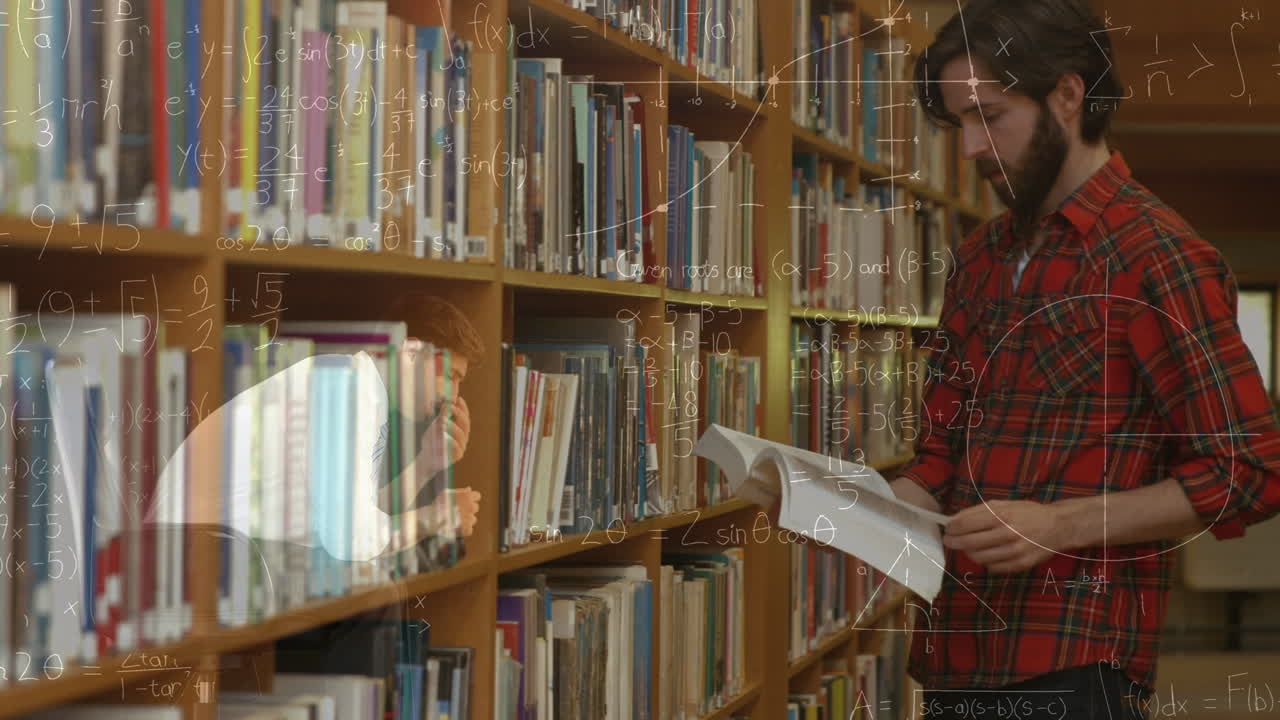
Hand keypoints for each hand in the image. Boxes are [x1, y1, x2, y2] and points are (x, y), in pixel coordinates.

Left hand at [420, 395, 470, 473]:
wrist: (427, 458)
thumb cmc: (431, 440)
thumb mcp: (433, 424)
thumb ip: (439, 412)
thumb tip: (441, 396)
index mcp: (461, 429)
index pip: (465, 416)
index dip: (463, 407)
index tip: (458, 399)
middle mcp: (463, 437)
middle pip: (465, 424)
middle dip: (458, 413)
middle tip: (449, 407)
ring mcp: (462, 447)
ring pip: (461, 434)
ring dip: (452, 426)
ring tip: (442, 421)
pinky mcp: (457, 456)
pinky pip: (456, 447)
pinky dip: (450, 440)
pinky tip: (444, 436)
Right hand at [434, 485, 481, 537]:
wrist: (429, 519)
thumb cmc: (436, 505)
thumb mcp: (446, 494)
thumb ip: (460, 492)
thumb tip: (469, 489)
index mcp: (467, 496)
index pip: (477, 496)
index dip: (471, 499)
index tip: (465, 502)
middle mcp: (470, 506)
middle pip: (475, 508)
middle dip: (468, 510)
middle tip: (457, 512)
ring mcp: (470, 518)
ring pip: (473, 519)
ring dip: (466, 520)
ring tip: (455, 521)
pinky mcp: (467, 529)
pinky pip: (469, 529)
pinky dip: (463, 530)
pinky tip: (455, 528)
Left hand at [943, 500, 1062, 573]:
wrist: (1057, 526)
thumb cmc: (1027, 512)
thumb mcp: (1003, 504)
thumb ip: (978, 512)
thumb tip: (954, 520)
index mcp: (1001, 516)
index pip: (965, 524)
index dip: (952, 528)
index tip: (947, 528)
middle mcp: (1007, 534)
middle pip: (968, 543)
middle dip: (953, 542)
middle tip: (949, 540)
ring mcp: (1014, 552)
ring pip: (978, 558)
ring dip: (967, 552)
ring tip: (967, 546)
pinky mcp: (1020, 565)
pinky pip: (992, 567)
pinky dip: (984, 561)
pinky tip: (985, 553)